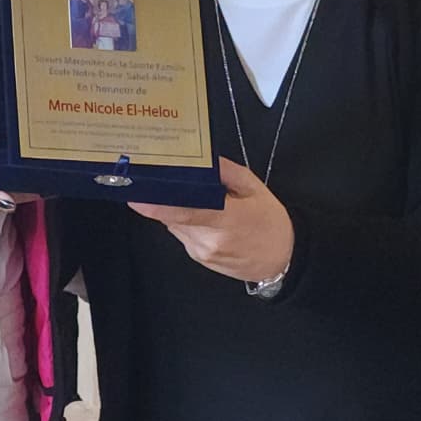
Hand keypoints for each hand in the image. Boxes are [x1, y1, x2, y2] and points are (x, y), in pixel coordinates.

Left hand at [132, 159, 294, 286]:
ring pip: (176, 225)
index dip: (156, 206)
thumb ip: (226, 173)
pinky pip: (183, 234)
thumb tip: (203, 160)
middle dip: (170, 199)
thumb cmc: (271, 222)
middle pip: (174, 216)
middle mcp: (209, 240)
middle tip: (167, 181)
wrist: (283, 259)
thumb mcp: (255, 189)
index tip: (136, 196)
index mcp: (226, 220)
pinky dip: (187, 223)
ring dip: (180, 211)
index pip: (184, 212)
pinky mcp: (199, 259)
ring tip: (198, 200)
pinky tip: (205, 218)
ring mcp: (202, 252)